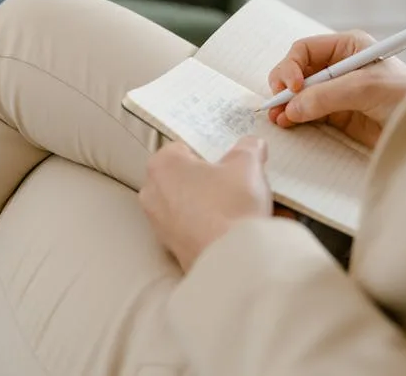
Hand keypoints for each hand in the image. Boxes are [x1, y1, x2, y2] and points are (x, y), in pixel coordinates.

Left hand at [139, 137, 272, 270]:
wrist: (232, 260)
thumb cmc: (231, 206)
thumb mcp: (248, 164)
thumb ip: (248, 148)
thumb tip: (252, 145)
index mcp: (163, 165)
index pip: (185, 147)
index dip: (210, 152)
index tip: (228, 160)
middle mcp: (152, 193)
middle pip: (185, 177)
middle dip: (208, 179)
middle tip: (235, 181)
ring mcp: (159, 224)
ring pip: (189, 204)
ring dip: (210, 204)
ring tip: (238, 207)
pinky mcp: (172, 248)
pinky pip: (193, 228)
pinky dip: (209, 226)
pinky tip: (231, 227)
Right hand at [267, 31, 405, 148]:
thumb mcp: (365, 88)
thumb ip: (326, 96)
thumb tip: (292, 107)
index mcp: (347, 47)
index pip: (305, 49)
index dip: (292, 66)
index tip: (291, 87)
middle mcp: (338, 66)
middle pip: (297, 70)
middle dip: (285, 86)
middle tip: (278, 103)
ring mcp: (336, 91)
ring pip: (299, 94)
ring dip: (286, 104)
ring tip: (278, 118)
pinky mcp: (337, 114)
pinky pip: (307, 112)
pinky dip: (294, 117)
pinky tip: (288, 123)